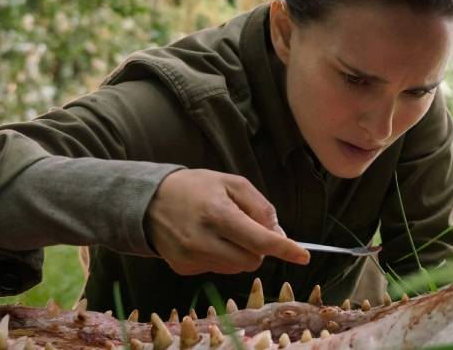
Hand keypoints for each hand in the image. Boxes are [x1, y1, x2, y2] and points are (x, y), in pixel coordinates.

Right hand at [146, 170, 309, 275]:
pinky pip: (218, 270)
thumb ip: (260, 207)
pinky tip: (207, 239)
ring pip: (237, 268)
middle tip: (248, 227)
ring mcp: (190, 257)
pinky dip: (222, 257)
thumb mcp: (232, 183)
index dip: (285, 249)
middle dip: (259, 247)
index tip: (304, 256)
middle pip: (252, 260)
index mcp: (218, 214)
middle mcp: (202, 240)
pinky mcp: (182, 268)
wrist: (148, 201)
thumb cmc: (196, 187)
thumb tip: (278, 234)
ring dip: (241, 253)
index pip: (260, 240)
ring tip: (223, 231)